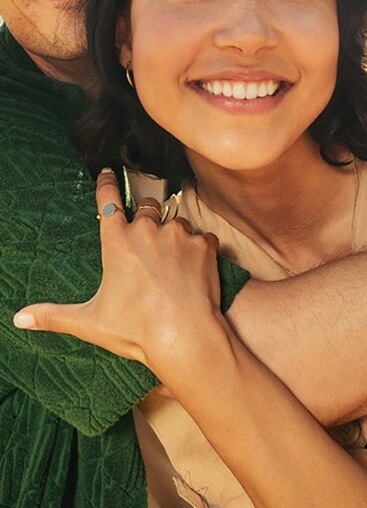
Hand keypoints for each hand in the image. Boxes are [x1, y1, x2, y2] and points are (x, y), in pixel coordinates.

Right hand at [13, 170, 221, 381]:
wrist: (184, 336)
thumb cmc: (136, 329)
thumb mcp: (90, 321)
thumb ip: (54, 315)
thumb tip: (20, 318)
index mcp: (117, 242)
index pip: (108, 201)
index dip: (107, 184)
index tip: (108, 172)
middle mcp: (147, 230)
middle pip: (147, 207)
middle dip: (146, 217)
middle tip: (148, 244)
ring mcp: (178, 234)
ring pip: (176, 222)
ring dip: (174, 236)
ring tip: (172, 265)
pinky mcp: (204, 244)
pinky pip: (203, 239)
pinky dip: (200, 250)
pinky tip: (195, 271)